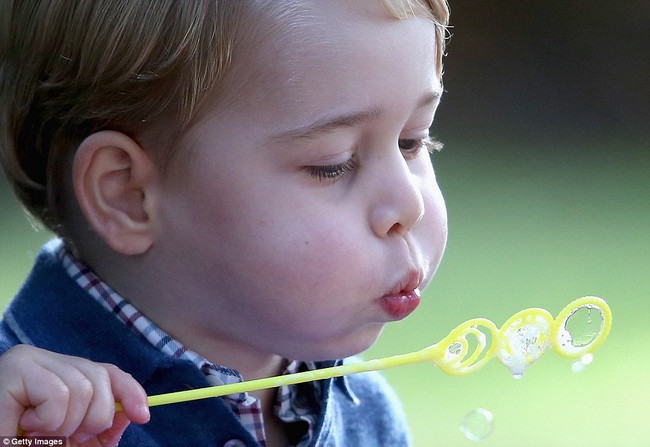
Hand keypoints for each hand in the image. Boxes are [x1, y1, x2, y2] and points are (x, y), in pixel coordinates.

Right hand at [0, 345, 149, 445]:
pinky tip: (24, 428)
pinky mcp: (15, 370)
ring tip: (38, 434)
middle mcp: (49, 360)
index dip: (131, 392)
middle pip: (100, 380)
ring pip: (81, 388)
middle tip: (63, 439)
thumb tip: (128, 415)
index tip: (143, 416)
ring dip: (63, 425)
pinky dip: (47, 421)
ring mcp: (32, 360)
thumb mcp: (67, 439)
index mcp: (64, 374)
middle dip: (91, 419)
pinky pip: (57, 394)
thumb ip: (99, 430)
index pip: (109, 372)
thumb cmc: (23, 442)